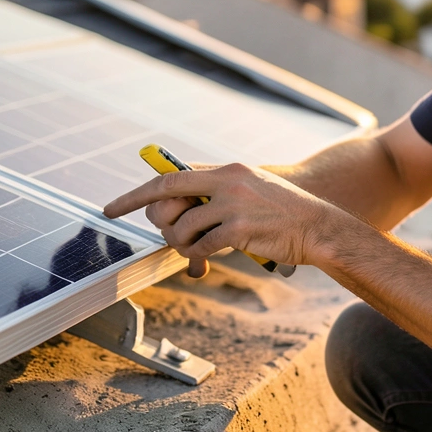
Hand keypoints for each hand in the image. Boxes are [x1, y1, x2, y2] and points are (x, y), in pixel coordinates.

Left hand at [103, 163, 344, 274]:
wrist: (318, 228)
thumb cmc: (282, 215)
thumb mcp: (250, 191)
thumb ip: (216, 193)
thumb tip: (176, 208)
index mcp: (226, 170)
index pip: (169, 176)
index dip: (137, 194)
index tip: (113, 208)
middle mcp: (227, 182)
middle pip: (166, 197)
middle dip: (160, 224)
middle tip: (173, 238)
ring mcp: (234, 204)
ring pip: (182, 228)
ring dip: (182, 247)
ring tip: (197, 254)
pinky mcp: (241, 229)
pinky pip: (202, 246)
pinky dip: (199, 257)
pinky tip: (207, 261)